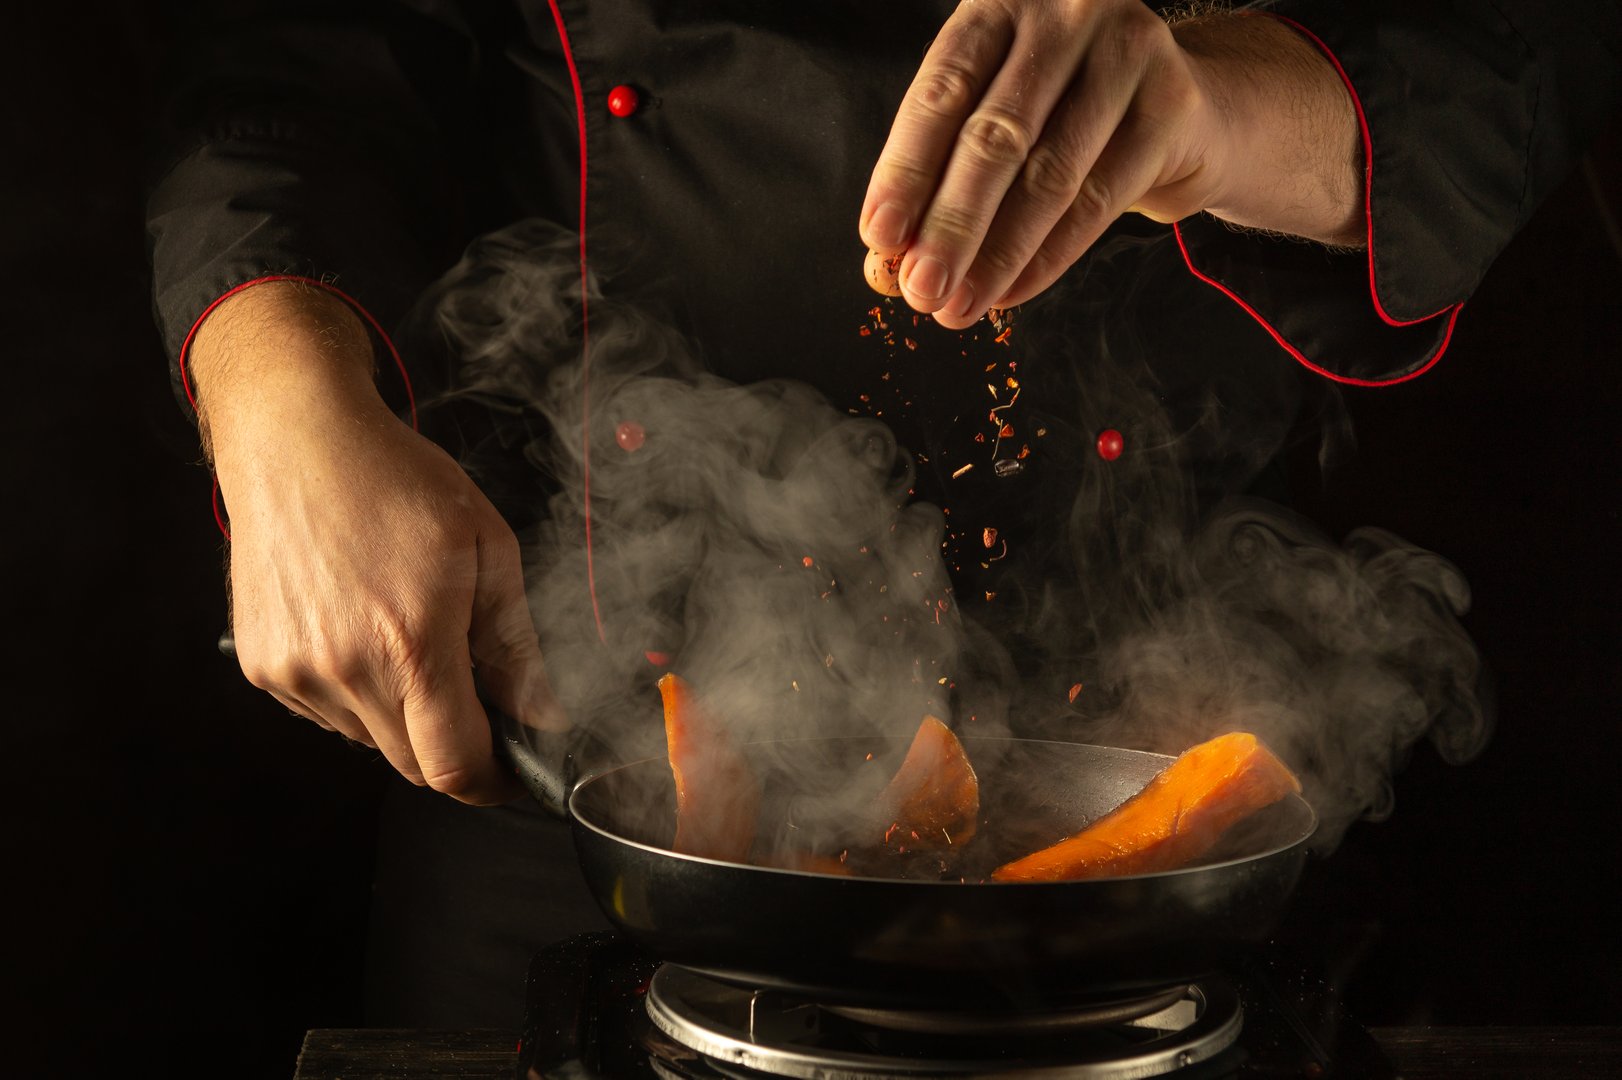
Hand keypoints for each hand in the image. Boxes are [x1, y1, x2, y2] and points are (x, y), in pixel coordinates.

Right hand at [193, 283, 563, 804]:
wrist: (297, 439)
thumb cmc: (394, 479)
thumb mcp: (487, 550)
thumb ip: (516, 646)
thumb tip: (542, 715)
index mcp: (411, 643)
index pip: (455, 766)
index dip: (494, 781)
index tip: (512, 771)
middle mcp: (345, 669)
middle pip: (414, 765)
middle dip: (455, 744)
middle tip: (474, 693)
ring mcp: (296, 673)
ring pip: (371, 741)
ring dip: (405, 717)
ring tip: (409, 637)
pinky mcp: (264, 666)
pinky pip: (328, 714)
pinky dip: (359, 694)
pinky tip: (365, 631)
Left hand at [861, 2, 1360, 325]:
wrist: (1182, 114)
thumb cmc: (1064, 120)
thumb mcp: (996, 130)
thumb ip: (937, 185)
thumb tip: (885, 268)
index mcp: (999, 8)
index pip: (940, 92)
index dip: (905, 170)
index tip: (878, 237)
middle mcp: (1064, 13)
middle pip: (994, 135)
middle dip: (950, 225)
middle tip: (920, 289)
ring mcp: (1125, 51)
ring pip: (1049, 174)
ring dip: (996, 255)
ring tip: (959, 307)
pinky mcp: (1171, 105)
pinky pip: (1099, 199)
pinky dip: (1048, 258)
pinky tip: (1010, 294)